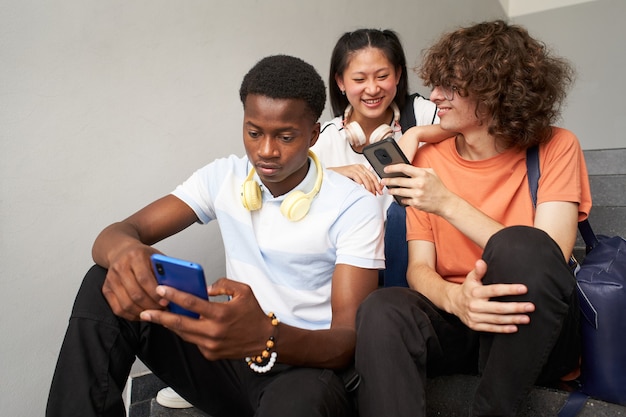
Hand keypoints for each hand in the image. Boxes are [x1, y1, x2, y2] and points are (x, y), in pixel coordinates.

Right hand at [102, 245, 164, 320]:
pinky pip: (118, 309)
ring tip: (155, 313)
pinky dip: (132, 315)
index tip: (166, 301)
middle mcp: (120, 267)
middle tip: (163, 310)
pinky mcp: (106, 290)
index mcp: (135, 256)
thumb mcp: (156, 257)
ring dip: (143, 312)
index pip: (144, 279)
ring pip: (126, 304)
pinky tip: (143, 314)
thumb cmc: (143, 255)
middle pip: (136, 294)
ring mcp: (111, 279)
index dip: (156, 293)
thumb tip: (175, 289)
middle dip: (152, 305)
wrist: (121, 251)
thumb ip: (164, 271)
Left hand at [140, 278, 273, 359]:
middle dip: (160, 317)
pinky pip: (193, 341)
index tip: (160, 288)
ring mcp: (210, 345)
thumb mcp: (243, 291)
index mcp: (220, 314)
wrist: (264, 340)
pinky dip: (186, 332)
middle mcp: (213, 331)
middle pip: (179, 324)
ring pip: (183, 334)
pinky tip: (179, 325)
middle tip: (145, 312)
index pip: (191, 303)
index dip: (173, 295)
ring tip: (156, 316)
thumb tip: (205, 289)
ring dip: (169, 326)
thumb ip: (223, 284)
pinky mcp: (210, 354)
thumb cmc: (253, 314)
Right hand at [329, 164, 382, 194]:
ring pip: (366, 178)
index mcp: (362, 168)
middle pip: (371, 177)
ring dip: (369, 187)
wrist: (331, 175)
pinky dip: (361, 183)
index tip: (380, 191)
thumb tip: (373, 190)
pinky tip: (362, 188)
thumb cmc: (342, 178)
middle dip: (375, 187)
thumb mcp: (355, 180)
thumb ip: (363, 183)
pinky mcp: (349, 170)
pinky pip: (358, 177)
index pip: (373, 176)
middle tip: (376, 194)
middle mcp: (359, 167)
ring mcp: (354, 168)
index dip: (378, 185)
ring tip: (370, 194)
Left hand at [381, 164, 452, 214]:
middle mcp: (419, 184)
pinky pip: (404, 200)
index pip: (404, 168)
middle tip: (382, 180)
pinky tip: (399, 197)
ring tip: (389, 189)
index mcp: (422, 174)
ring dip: (392, 190)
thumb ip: (419, 169)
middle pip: (398, 181)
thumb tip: (405, 168)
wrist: (445, 202)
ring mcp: (417, 194)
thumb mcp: (432, 173)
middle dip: (388, 180)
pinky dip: (401, 198)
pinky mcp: (416, 203)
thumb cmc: (438, 187)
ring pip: (399, 192)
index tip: (386, 169)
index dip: (393, 168)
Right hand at [450, 260, 534, 332]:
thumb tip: (481, 262)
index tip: (524, 289)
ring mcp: (474, 316)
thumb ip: (479, 271)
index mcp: (475, 292)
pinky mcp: (475, 325)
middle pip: (498, 308)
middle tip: (530, 307)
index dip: (509, 290)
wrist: (454, 302)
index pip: (494, 290)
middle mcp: (474, 305)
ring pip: (496, 319)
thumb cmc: (468, 288)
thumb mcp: (471, 278)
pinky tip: (515, 328)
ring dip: (513, 319)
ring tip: (527, 318)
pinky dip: (503, 329)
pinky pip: (491, 328)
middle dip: (515, 308)